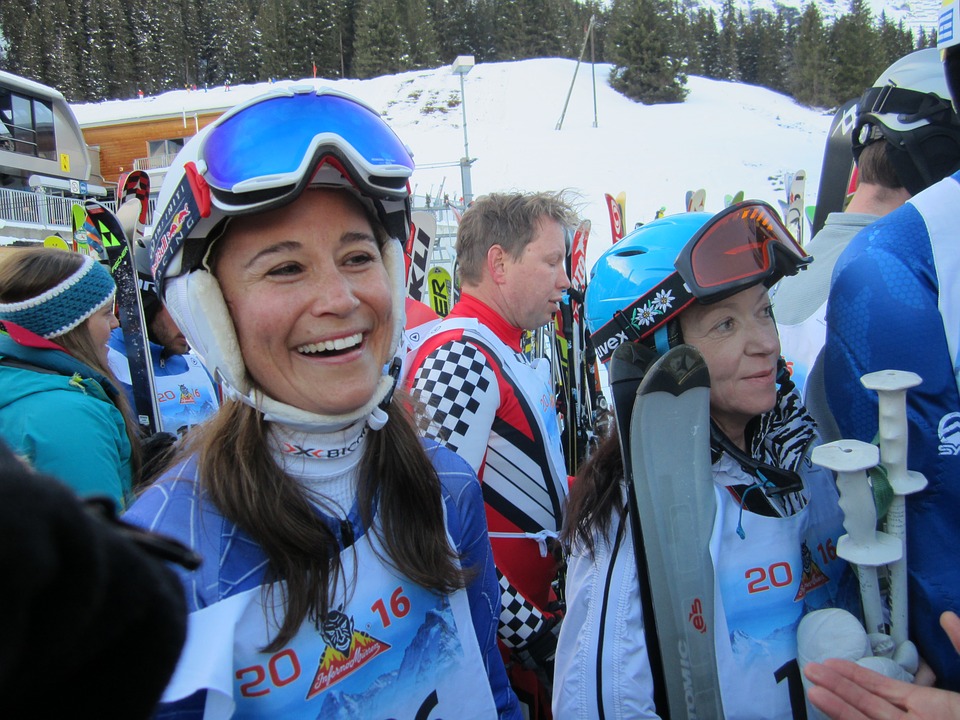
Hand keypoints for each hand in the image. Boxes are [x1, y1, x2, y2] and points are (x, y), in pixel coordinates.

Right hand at [803, 612, 959, 719]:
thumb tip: (949, 616)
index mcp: (932, 707)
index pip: (883, 689)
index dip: (856, 676)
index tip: (831, 664)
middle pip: (868, 705)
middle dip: (838, 688)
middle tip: (810, 671)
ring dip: (839, 708)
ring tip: (814, 691)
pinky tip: (836, 716)